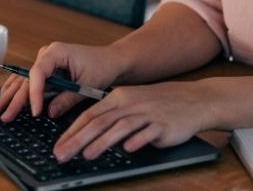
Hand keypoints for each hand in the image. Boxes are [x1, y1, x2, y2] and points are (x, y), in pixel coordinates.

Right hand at [0, 42, 123, 121]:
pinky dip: (16, 92)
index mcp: (56, 52)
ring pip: (22, 80)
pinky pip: (27, 81)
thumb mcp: (87, 85)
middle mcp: (46, 54)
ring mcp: (44, 62)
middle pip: (25, 78)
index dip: (35, 94)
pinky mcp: (45, 71)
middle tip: (4, 116)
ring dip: (9, 96)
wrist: (110, 61)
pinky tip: (4, 101)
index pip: (38, 72)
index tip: (35, 112)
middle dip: (14, 99)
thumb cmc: (101, 67)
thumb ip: (68, 99)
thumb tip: (49, 113)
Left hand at [53, 80, 211, 161]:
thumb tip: (87, 135)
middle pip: (99, 122)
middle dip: (77, 139)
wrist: (194, 99)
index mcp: (119, 97)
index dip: (71, 131)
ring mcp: (146, 113)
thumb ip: (112, 116)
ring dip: (101, 142)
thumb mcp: (132, 103)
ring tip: (86, 155)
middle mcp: (130, 103)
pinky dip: (137, 140)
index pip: (89, 114)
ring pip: (119, 127)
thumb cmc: (159, 104)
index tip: (58, 146)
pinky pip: (147, 133)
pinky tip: (127, 149)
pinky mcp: (163, 124)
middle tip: (62, 154)